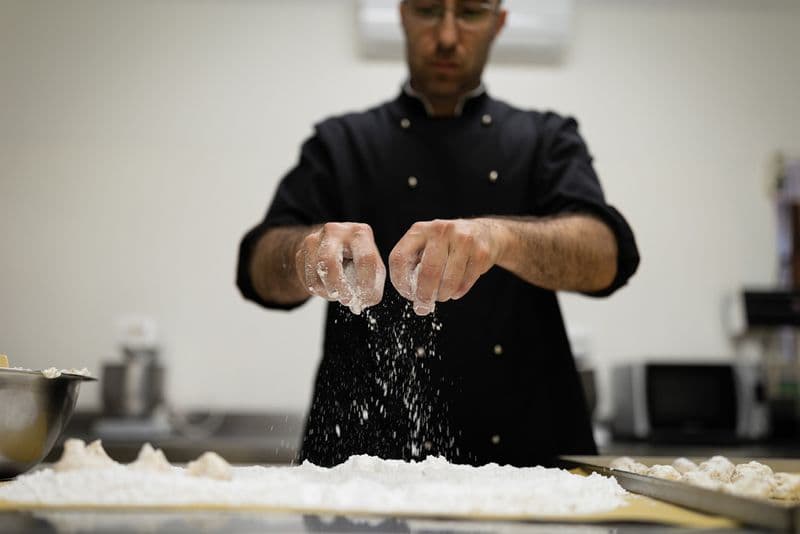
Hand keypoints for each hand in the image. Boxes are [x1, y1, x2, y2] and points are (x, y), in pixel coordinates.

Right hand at [295, 222, 385, 313]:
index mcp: (359, 233)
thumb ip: (373, 286)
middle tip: (347, 300)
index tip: (365, 299)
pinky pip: (308, 281)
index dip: (366, 284)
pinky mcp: (301, 253)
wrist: (330, 245)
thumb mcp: (372, 267)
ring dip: (329, 292)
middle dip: (339, 288)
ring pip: (316, 275)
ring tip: (338, 293)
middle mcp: (335, 231)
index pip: (365, 259)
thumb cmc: (355, 258)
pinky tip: (328, 287)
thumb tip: (363, 302)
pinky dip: (320, 291)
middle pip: (329, 262)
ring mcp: (314, 240)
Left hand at [389, 219, 503, 315]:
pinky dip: (458, 292)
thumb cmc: (448, 245)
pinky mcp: (480, 253)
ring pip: (448, 281)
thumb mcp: (426, 245)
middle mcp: (440, 231)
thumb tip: (411, 293)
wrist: (485, 234)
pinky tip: (455, 289)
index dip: (400, 281)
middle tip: (423, 306)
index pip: (400, 257)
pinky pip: (464, 283)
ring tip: (442, 295)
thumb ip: (414, 264)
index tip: (407, 293)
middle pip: (427, 272)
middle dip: (424, 295)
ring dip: (442, 295)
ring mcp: (463, 240)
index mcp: (420, 230)